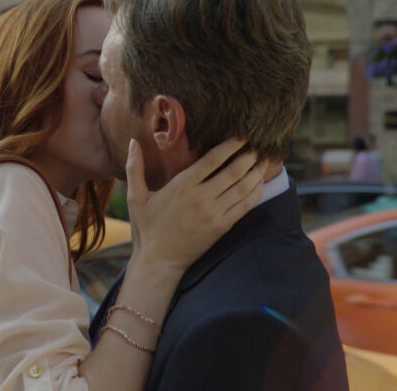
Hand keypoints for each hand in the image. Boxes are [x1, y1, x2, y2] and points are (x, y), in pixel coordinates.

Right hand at [125, 138, 266, 271]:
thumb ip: (135, 168)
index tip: (242, 136)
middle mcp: (200, 197)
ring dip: (256, 172)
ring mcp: (213, 213)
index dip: (231, 146)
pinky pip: (244, 207)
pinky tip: (259, 183)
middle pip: (233, 171)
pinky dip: (255, 193)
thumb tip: (132, 142)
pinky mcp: (221, 228)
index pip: (212, 159)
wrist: (158, 261)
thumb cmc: (146, 228)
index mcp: (181, 185)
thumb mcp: (135, 197)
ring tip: (264, 161)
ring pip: (242, 188)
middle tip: (259, 146)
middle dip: (249, 156)